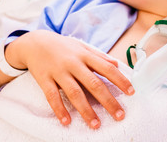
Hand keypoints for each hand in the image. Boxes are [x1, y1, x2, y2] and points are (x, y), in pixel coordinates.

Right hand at [5, 30, 134, 128]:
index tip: (131, 92)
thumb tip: (116, 64)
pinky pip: (52, 97)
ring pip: (74, 93)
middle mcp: (74, 63)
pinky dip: (59, 110)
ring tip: (96, 124)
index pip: (107, 68)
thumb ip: (99, 56)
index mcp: (85, 55)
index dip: (120, 80)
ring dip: (86, 110)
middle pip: (94, 84)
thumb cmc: (62, 46)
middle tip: (119, 115)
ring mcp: (58, 72)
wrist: (34, 42)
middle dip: (108, 101)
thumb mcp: (82, 46)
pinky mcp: (44, 79)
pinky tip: (67, 122)